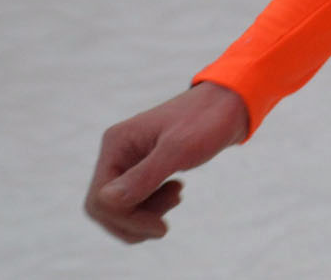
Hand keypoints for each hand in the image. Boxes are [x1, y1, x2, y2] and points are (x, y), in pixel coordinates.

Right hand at [84, 82, 249, 242]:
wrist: (230, 104)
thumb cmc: (207, 121)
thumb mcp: (178, 149)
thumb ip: (144, 175)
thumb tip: (106, 202)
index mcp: (117, 144)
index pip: (100, 200)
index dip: (126, 220)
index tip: (161, 226)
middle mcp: (117, 152)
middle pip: (105, 208)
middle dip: (134, 223)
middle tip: (165, 224)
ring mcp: (130, 160)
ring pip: (120, 208)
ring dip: (145, 216)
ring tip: (177, 196)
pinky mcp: (144, 167)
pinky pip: (136, 200)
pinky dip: (152, 207)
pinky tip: (176, 192)